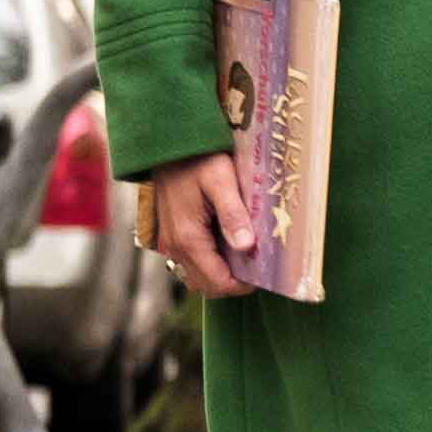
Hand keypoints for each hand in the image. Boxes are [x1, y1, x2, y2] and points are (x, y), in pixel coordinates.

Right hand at [143, 155, 256, 300]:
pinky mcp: (171, 235)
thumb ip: (232, 214)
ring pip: (197, 275)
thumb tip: (246, 246)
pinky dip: (210, 263)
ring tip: (245, 257)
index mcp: (188, 238)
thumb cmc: (198, 159)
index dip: (242, 285)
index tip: (264, 274)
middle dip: (233, 282)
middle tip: (258, 267)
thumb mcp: (221, 181)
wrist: (167, 146)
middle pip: (206, 284)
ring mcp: (170, 242)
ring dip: (220, 274)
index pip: (217, 282)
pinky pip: (191, 262)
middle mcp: (175, 247)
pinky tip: (229, 244)